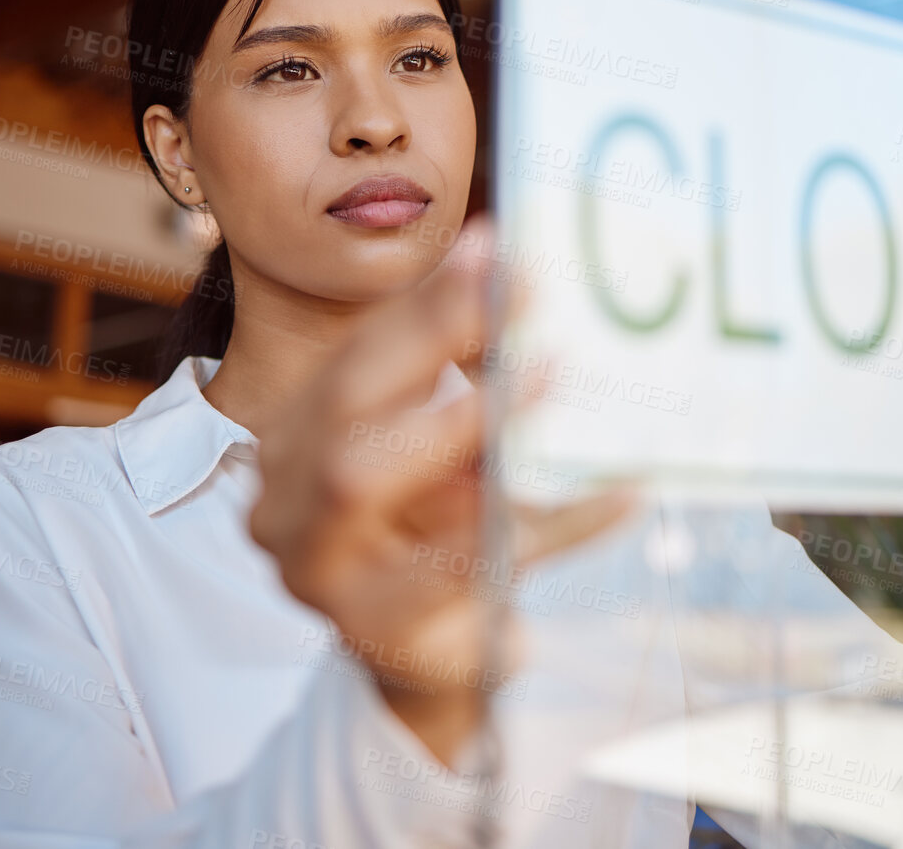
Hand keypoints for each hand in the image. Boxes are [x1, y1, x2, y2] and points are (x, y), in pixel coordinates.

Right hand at [248, 214, 633, 764]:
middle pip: (342, 409)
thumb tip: (511, 269)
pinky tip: (619, 495)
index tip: (493, 249)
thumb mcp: (437, 446)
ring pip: (362, 482)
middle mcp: (283, 504)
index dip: (423, 306)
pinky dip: (549, 525)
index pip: (353, 359)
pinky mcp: (378, 630)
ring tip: (549, 374)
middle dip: (430, 343)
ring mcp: (319, 573)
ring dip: (457, 419)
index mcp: (295, 444)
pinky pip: (462, 566)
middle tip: (522, 302)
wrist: (427, 654)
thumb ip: (457, 370)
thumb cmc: (432, 530)